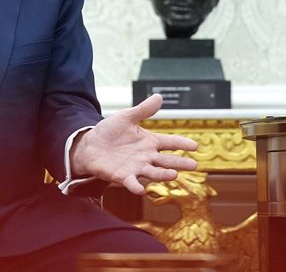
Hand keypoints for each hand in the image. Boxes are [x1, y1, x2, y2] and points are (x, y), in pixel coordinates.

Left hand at [70, 93, 198, 194]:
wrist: (90, 145)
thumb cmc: (110, 132)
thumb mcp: (126, 117)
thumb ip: (143, 110)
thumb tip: (159, 97)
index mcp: (149, 141)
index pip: (170, 142)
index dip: (182, 143)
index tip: (195, 146)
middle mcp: (146, 156)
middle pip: (166, 160)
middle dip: (180, 163)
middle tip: (193, 165)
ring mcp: (136, 167)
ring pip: (153, 172)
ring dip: (163, 175)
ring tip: (174, 174)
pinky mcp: (123, 176)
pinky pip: (131, 183)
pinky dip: (135, 186)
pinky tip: (140, 189)